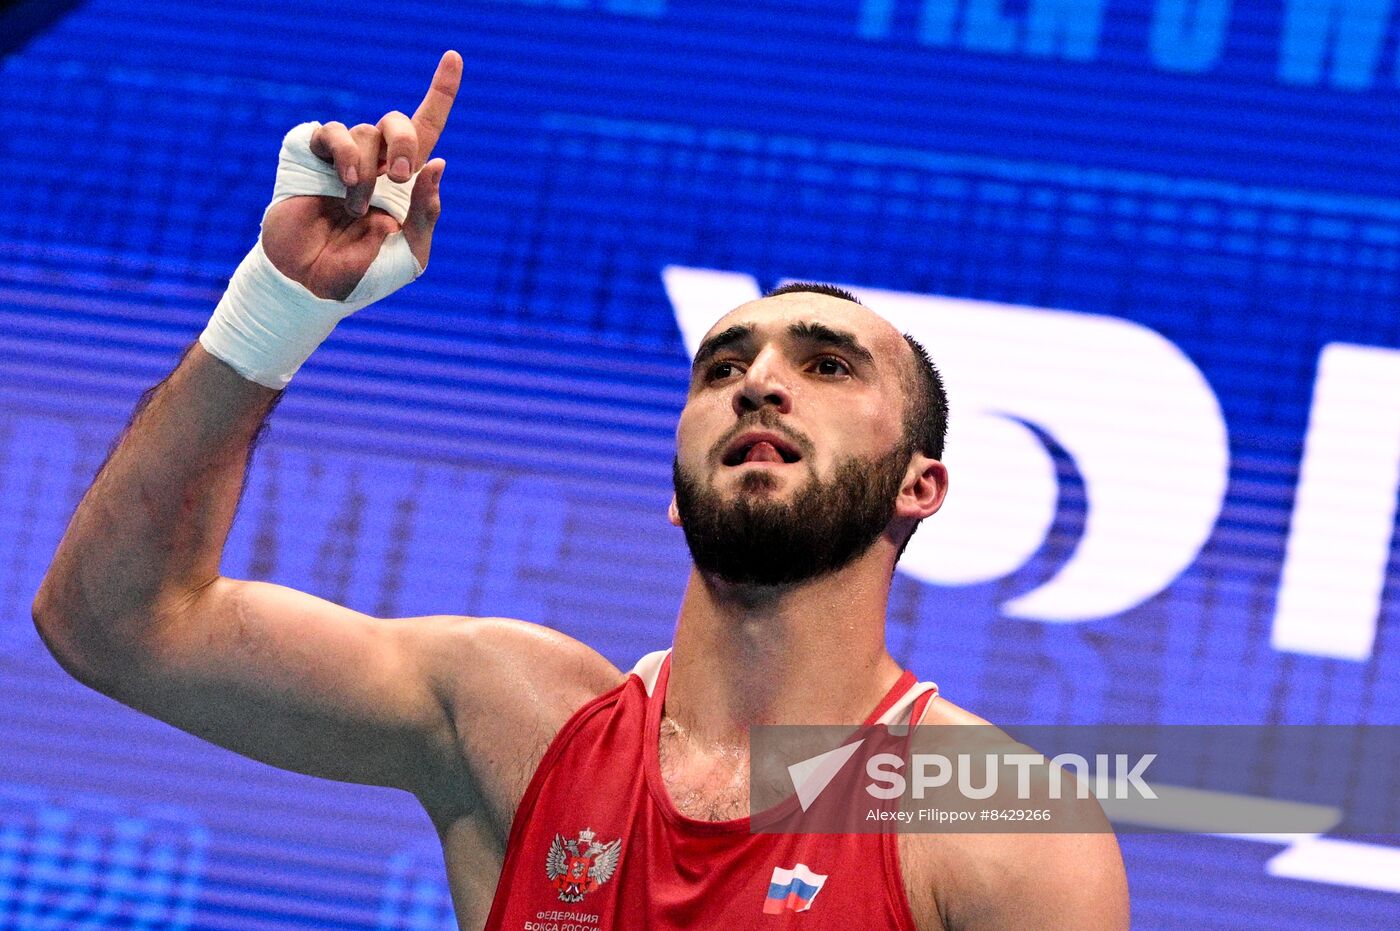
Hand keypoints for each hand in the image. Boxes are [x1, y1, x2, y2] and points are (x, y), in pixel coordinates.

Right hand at [260, 51, 462, 299]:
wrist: (313, 285)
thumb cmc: (363, 274)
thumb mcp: (409, 253)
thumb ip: (427, 212)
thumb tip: (438, 162)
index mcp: (404, 182)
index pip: (428, 129)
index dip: (440, 92)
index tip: (454, 58)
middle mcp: (376, 163)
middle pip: (399, 121)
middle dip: (406, 142)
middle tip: (401, 177)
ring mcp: (342, 157)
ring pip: (366, 131)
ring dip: (366, 171)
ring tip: (354, 208)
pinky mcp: (310, 155)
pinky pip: (332, 131)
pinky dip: (344, 155)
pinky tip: (343, 183)